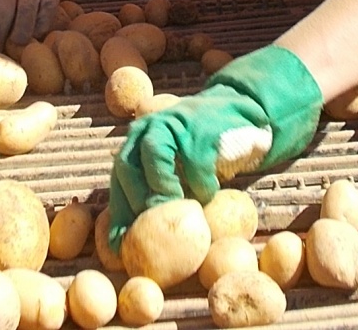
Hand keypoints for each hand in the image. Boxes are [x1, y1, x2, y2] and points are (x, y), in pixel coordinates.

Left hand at [107, 46, 320, 253]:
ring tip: (178, 212)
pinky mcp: (200, 128)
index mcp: (138, 141)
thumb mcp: (176, 171)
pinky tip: (209, 194)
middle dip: (136, 201)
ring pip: (154, 155)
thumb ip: (156, 194)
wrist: (239, 113)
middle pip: (127, 165)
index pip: (118, 179)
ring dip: (162, 189)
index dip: (118, 213)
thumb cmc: (202, 153)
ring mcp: (174, 124)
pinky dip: (201, 184)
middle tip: (154, 230)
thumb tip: (128, 242)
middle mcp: (150, 129)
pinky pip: (194, 161)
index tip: (120, 244)